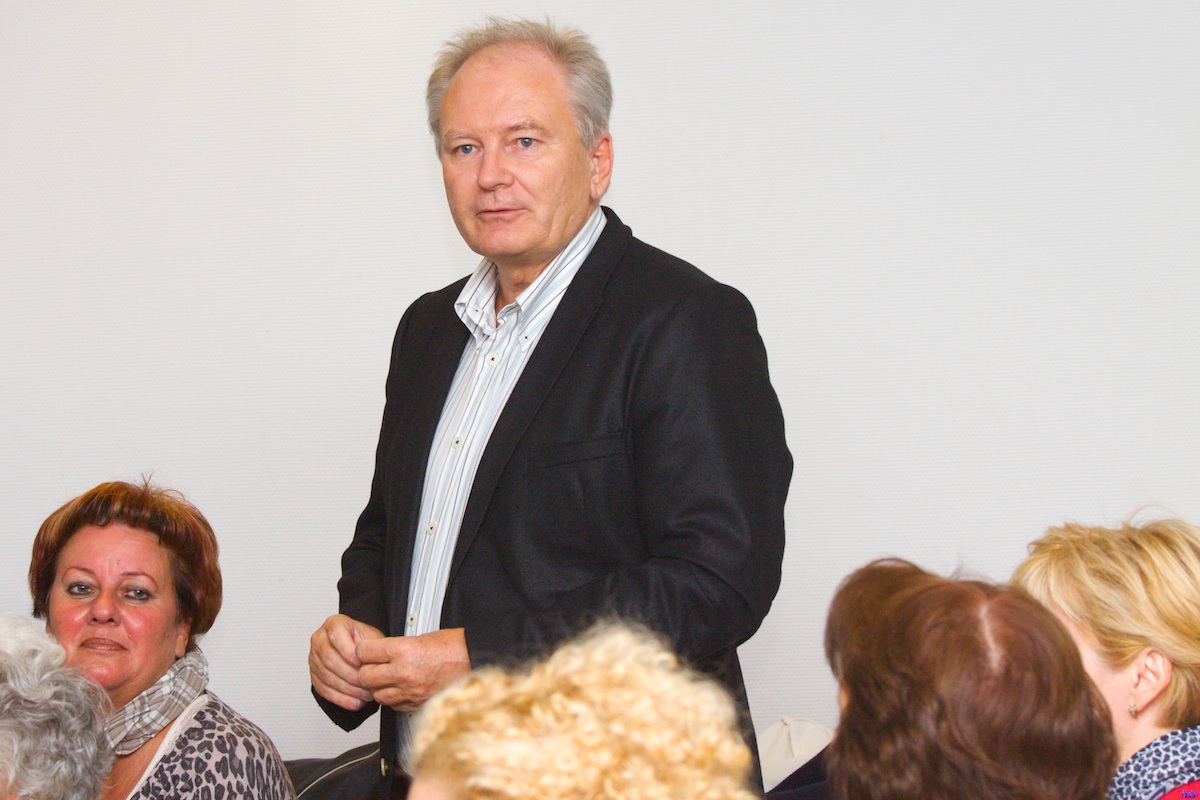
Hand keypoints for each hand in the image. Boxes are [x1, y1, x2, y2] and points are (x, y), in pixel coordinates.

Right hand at [309, 614, 384, 709]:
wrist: (359, 653)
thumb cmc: (366, 643)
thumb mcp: (373, 638)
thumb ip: (371, 647)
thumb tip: (372, 661)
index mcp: (334, 624)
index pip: (336, 634)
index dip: (349, 650)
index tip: (362, 662)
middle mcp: (320, 639)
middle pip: (330, 659)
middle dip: (351, 674)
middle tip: (367, 683)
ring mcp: (314, 658)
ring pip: (327, 676)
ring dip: (348, 689)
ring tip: (365, 694)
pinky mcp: (314, 676)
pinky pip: (324, 690)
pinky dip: (341, 699)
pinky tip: (355, 702)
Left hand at [356, 627, 470, 711]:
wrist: (475, 661)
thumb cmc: (455, 647)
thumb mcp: (422, 638)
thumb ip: (398, 647)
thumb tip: (380, 653)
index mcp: (404, 650)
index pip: (364, 652)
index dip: (363, 651)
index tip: (366, 651)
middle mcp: (404, 672)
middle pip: (365, 676)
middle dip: (366, 671)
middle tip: (373, 666)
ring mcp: (410, 691)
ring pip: (376, 695)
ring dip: (379, 687)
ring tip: (388, 679)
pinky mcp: (416, 704)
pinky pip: (393, 706)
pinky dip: (393, 698)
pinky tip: (401, 689)